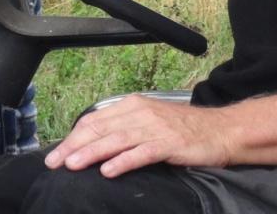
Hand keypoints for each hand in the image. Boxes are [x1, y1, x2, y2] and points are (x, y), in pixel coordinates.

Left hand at [43, 94, 232, 177]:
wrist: (221, 130)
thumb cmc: (183, 130)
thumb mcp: (149, 122)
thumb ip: (123, 129)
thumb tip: (93, 145)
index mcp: (133, 106)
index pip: (95, 120)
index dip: (73, 137)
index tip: (55, 154)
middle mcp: (141, 113)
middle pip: (101, 129)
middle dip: (75, 146)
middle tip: (55, 163)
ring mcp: (155, 127)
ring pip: (117, 139)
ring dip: (92, 152)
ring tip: (73, 164)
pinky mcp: (170, 143)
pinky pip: (142, 152)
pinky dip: (124, 161)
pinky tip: (109, 170)